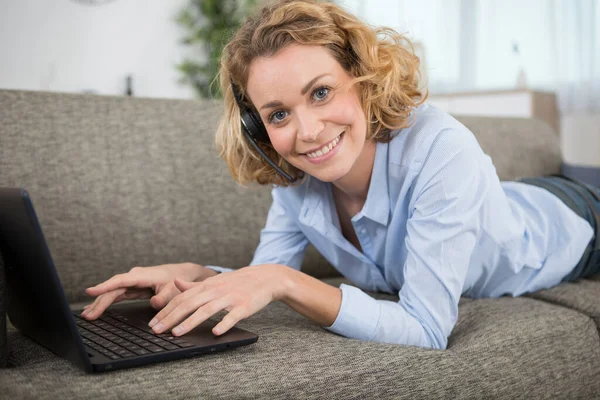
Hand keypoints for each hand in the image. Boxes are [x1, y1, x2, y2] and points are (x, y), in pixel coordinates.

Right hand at [81, 262, 218, 319]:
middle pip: (112, 289)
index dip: (104, 286)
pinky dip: (106, 302)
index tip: (89, 291)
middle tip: (87, 316)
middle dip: (99, 301)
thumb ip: (166, 296)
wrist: (183, 273)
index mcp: (142, 275)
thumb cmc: (179, 279)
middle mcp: (134, 277)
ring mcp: (132, 282)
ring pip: (112, 292)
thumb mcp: (175, 288)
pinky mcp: (133, 288)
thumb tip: (154, 302)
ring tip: (86, 315)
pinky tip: (95, 308)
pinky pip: (116, 294)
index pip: (120, 281)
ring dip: (99, 303)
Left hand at [148, 264, 286, 336]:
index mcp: (207, 285)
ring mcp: (230, 298)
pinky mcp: (244, 306)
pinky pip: (232, 316)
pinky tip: (215, 333)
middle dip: (171, 318)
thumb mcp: (215, 280)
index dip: (165, 310)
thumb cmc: (238, 282)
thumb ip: (195, 285)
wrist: (265, 278)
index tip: (153, 323)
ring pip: (207, 310)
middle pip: (189, 304)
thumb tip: (175, 283)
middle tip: (157, 331)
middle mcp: (216, 290)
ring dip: (190, 322)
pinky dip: (224, 324)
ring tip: (177, 333)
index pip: (181, 298)